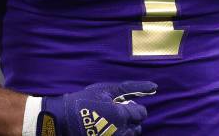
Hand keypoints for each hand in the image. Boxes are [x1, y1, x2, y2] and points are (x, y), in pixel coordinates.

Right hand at [38, 81, 156, 134]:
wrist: (63, 120)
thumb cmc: (86, 101)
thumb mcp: (108, 89)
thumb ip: (133, 88)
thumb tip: (155, 86)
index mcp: (123, 115)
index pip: (142, 113)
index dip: (133, 107)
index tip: (121, 104)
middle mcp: (122, 132)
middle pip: (137, 127)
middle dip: (130, 119)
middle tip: (114, 113)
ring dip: (124, 129)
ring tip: (110, 122)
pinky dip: (117, 135)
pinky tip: (106, 130)